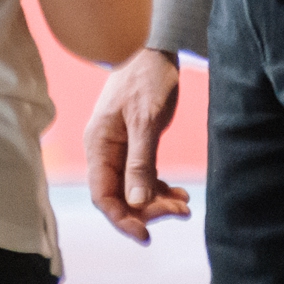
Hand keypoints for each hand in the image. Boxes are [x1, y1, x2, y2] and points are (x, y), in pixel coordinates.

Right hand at [84, 47, 192, 243]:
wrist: (152, 47)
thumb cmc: (146, 78)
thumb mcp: (146, 120)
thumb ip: (140, 161)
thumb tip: (135, 202)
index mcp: (99, 145)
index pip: (102, 195)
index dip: (121, 219)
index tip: (146, 235)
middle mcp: (104, 151)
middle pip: (119, 197)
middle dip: (147, 210)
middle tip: (179, 211)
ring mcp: (119, 149)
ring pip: (132, 190)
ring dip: (156, 202)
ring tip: (185, 205)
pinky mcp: (135, 145)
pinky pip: (143, 177)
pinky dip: (160, 188)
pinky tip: (180, 193)